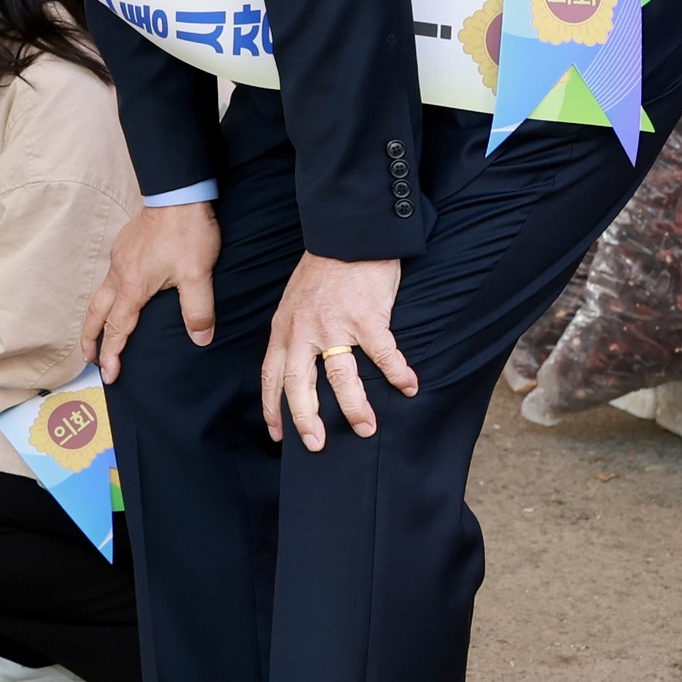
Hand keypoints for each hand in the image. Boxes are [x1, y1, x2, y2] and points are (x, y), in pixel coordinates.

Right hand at [81, 203, 220, 380]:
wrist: (177, 193)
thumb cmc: (186, 233)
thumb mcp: (197, 275)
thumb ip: (198, 310)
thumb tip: (200, 339)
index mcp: (133, 286)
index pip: (117, 328)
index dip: (111, 354)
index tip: (108, 374)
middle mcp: (119, 274)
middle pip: (96, 313)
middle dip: (90, 338)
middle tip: (88, 358)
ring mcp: (119, 258)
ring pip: (99, 294)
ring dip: (95, 317)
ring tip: (95, 331)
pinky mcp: (124, 245)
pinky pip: (109, 277)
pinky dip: (106, 294)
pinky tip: (118, 293)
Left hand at [262, 254, 416, 448]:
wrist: (348, 236)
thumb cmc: (323, 271)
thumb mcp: (294, 303)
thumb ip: (294, 333)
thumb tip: (299, 364)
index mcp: (285, 329)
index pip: (271, 375)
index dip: (273, 407)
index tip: (278, 435)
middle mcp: (304, 330)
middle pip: (298, 383)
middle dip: (305, 419)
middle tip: (316, 445)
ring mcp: (335, 324)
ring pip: (339, 376)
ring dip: (353, 406)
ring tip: (366, 428)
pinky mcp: (367, 316)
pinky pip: (383, 353)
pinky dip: (397, 372)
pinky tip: (409, 386)